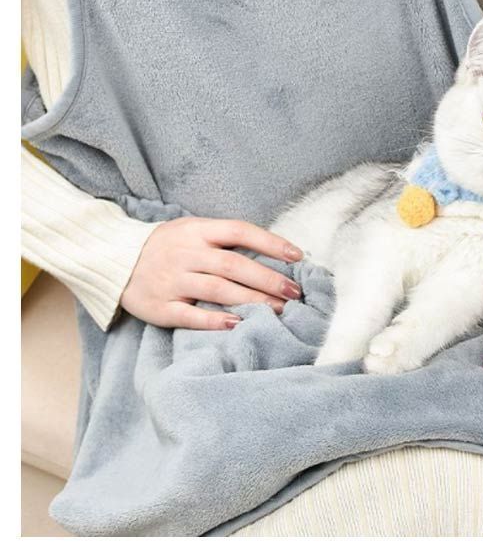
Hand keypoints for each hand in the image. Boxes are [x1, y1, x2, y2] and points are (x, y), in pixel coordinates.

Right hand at [121, 217, 303, 329]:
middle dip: (268, 279)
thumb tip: (269, 251)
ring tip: (279, 309)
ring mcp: (172, 280)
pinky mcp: (160, 306)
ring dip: (251, 300)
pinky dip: (214, 320)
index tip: (298, 256)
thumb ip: (222, 239)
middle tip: (295, 292)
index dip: (270, 242)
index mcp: (197, 231)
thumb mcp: (191, 229)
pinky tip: (237, 323)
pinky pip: (190, 314)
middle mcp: (186, 253)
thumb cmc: (166, 244)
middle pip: (234, 264)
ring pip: (218, 289)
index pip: (240, 231)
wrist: (114, 260)